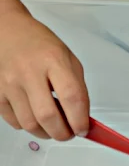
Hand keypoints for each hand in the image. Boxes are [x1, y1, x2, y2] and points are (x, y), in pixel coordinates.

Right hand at [0, 10, 89, 139]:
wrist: (7, 32)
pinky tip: (35, 117)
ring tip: (53, 127)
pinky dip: (28, 126)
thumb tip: (82, 119)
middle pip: (47, 116)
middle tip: (68, 134)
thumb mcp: (67, 59)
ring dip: (46, 133)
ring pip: (29, 124)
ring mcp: (10, 83)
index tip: (83, 129)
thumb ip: (77, 88)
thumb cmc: (40, 46)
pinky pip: (14, 122)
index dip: (79, 119)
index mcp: (54, 60)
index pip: (71, 96)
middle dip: (62, 133)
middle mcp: (29, 72)